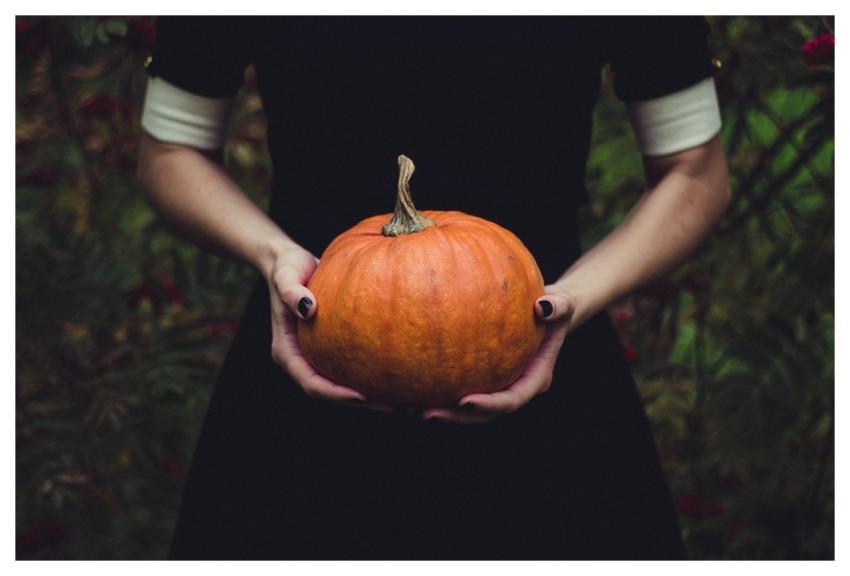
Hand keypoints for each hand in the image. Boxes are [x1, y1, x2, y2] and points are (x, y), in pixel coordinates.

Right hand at [268, 246, 392, 412]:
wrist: (291, 262)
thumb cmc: (287, 267)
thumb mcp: (285, 275)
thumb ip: (291, 291)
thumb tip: (308, 309)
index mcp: (287, 352)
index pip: (311, 383)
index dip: (335, 394)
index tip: (361, 396)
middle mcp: (302, 359)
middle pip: (330, 391)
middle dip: (360, 402)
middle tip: (394, 406)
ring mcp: (317, 355)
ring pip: (343, 383)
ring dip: (370, 394)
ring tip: (403, 397)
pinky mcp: (332, 347)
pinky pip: (353, 365)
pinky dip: (372, 372)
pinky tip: (399, 370)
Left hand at [421, 285, 576, 423]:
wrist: (545, 312)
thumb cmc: (553, 306)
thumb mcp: (562, 303)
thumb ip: (557, 306)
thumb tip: (542, 306)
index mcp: (534, 379)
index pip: (511, 400)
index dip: (489, 405)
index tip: (465, 401)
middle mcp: (513, 388)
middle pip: (484, 414)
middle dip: (456, 418)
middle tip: (427, 414)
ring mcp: (496, 385)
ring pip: (466, 408)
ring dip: (441, 410)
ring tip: (408, 408)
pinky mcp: (479, 377)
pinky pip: (455, 386)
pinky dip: (434, 389)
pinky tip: (407, 385)